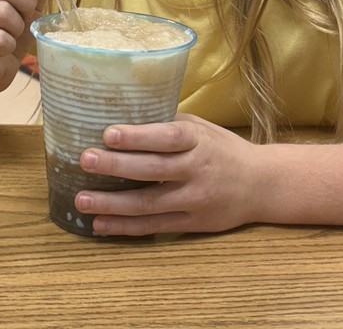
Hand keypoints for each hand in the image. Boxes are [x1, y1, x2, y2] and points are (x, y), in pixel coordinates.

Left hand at [74, 114, 260, 235]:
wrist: (261, 185)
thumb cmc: (223, 148)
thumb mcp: (202, 127)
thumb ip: (169, 123)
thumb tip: (127, 114)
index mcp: (199, 140)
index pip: (167, 137)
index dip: (138, 136)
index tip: (108, 133)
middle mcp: (197, 170)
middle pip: (153, 170)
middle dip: (116, 165)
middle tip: (85, 160)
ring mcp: (194, 199)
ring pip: (149, 204)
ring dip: (112, 204)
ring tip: (82, 200)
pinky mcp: (191, 223)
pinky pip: (154, 227)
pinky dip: (125, 227)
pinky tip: (100, 225)